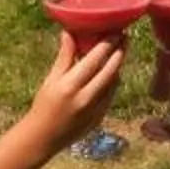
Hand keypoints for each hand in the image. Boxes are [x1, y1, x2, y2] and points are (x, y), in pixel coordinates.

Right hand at [27, 31, 124, 150]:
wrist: (44, 137)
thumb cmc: (44, 105)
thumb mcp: (51, 79)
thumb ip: (64, 57)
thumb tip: (69, 32)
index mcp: (70, 85)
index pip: (94, 60)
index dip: (107, 44)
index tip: (115, 30)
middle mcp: (85, 97)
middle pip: (110, 70)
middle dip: (120, 52)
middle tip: (125, 37)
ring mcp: (95, 109)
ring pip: (114, 82)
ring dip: (118, 66)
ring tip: (120, 50)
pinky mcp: (100, 117)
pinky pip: (111, 94)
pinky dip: (113, 81)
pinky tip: (112, 71)